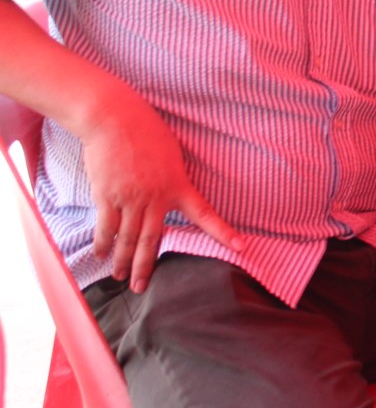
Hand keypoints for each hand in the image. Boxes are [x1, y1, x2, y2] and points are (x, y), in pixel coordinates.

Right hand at [78, 91, 241, 293]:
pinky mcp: (108, 196)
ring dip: (122, 261)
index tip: (241, 247)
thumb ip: (172, 180)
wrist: (116, 119)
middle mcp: (155, 197)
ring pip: (127, 238)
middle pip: (151, 240)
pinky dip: (103, 243)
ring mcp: (130, 198)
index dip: (223, 232)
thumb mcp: (172, 155)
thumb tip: (168, 196)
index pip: (205, 214)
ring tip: (120, 277)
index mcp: (178, 185)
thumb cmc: (147, 132)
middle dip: (146, 266)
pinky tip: (101, 254)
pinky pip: (105, 227)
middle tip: (142, 288)